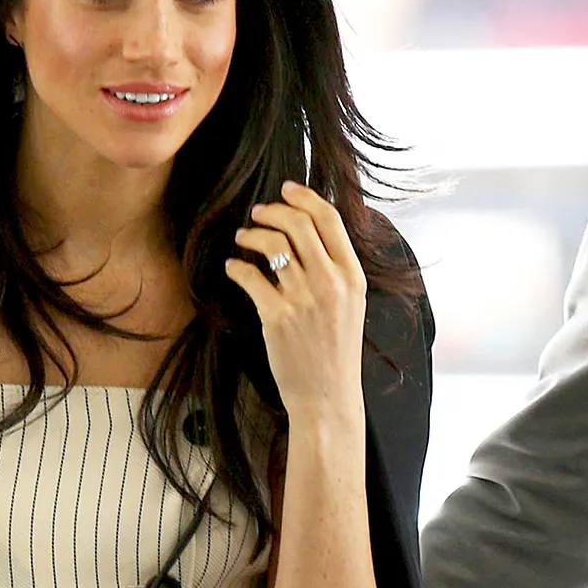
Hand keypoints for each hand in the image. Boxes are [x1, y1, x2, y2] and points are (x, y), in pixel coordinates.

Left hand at [223, 181, 366, 431]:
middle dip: (273, 211)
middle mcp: (331, 283)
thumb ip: (336, 270)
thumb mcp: (351, 306)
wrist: (327, 398)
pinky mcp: (278, 316)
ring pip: (272, 245)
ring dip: (251, 235)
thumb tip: (309, 232)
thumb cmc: (336, 353)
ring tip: (243, 239)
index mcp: (353, 276)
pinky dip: (237, 266)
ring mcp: (304, 299)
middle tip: (257, 214)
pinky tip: (233, 267)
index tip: (286, 190)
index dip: (304, 197)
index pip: (329, 218)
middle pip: (298, 223)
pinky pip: (250, 275)